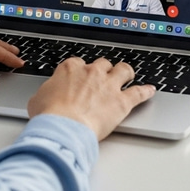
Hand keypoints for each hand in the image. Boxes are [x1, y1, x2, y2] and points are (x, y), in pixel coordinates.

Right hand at [28, 57, 155, 139]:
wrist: (64, 127)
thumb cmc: (49, 114)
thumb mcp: (38, 99)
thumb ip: (47, 92)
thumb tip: (46, 96)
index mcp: (70, 68)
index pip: (79, 63)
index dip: (81, 71)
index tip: (81, 78)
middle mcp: (92, 72)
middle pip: (102, 63)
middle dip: (103, 70)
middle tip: (103, 77)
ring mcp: (108, 85)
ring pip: (123, 70)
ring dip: (125, 72)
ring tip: (128, 74)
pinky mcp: (121, 102)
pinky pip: (138, 93)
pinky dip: (146, 91)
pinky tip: (151, 90)